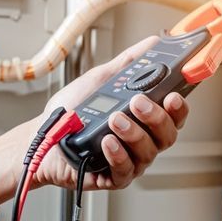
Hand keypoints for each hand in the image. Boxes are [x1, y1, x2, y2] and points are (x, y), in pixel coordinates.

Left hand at [0, 36, 188, 202]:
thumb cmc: (73, 111)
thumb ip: (130, 62)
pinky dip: (118, 154)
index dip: (179, 107)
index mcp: (146, 119)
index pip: (175, 115)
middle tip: (138, 102)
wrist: (42, 135)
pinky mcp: (114, 177)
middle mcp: (144, 140)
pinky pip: (126, 170)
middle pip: (168, 135)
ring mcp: (131, 160)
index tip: (172, 95)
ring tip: (114, 119)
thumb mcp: (103, 79)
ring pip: (148, 151)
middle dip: (156, 117)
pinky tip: (107, 142)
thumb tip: (153, 43)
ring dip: (134, 133)